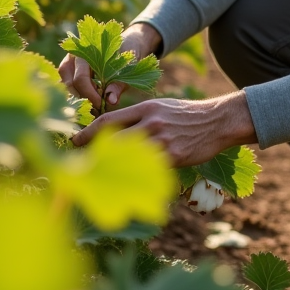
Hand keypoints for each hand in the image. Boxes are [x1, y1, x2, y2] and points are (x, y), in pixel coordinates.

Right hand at [58, 21, 161, 109]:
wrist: (128, 43)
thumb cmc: (127, 53)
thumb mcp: (127, 67)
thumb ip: (118, 84)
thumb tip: (110, 101)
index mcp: (86, 50)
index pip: (81, 78)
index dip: (90, 95)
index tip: (102, 105)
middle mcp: (73, 56)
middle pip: (70, 84)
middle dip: (83, 99)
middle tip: (98, 108)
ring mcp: (69, 64)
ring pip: (66, 86)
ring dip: (79, 99)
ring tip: (95, 105)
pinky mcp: (70, 73)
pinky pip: (68, 87)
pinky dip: (77, 96)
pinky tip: (91, 102)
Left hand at [71, 91, 256, 167]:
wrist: (216, 121)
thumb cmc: (184, 115)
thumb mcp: (159, 107)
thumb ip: (137, 116)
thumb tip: (110, 128)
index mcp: (145, 109)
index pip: (107, 121)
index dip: (87, 133)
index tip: (73, 142)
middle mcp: (150, 123)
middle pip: (112, 141)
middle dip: (93, 154)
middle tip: (80, 164)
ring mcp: (162, 141)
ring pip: (128, 158)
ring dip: (112, 168)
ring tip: (99, 176)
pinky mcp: (173, 157)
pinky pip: (148, 170)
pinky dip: (136, 176)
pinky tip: (127, 183)